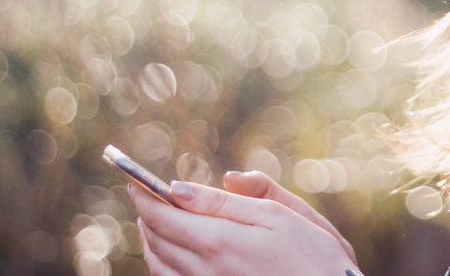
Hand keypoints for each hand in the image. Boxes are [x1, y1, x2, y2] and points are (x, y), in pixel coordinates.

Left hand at [128, 171, 360, 275]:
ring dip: (151, 239)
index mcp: (219, 241)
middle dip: (146, 214)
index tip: (135, 181)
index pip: (163, 215)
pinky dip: (162, 264)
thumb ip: (231, 200)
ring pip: (158, 264)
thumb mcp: (280, 216)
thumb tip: (182, 188)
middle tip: (144, 196)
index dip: (145, 195)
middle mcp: (204, 270)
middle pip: (156, 239)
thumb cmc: (314, 257)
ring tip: (154, 221)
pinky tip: (171, 253)